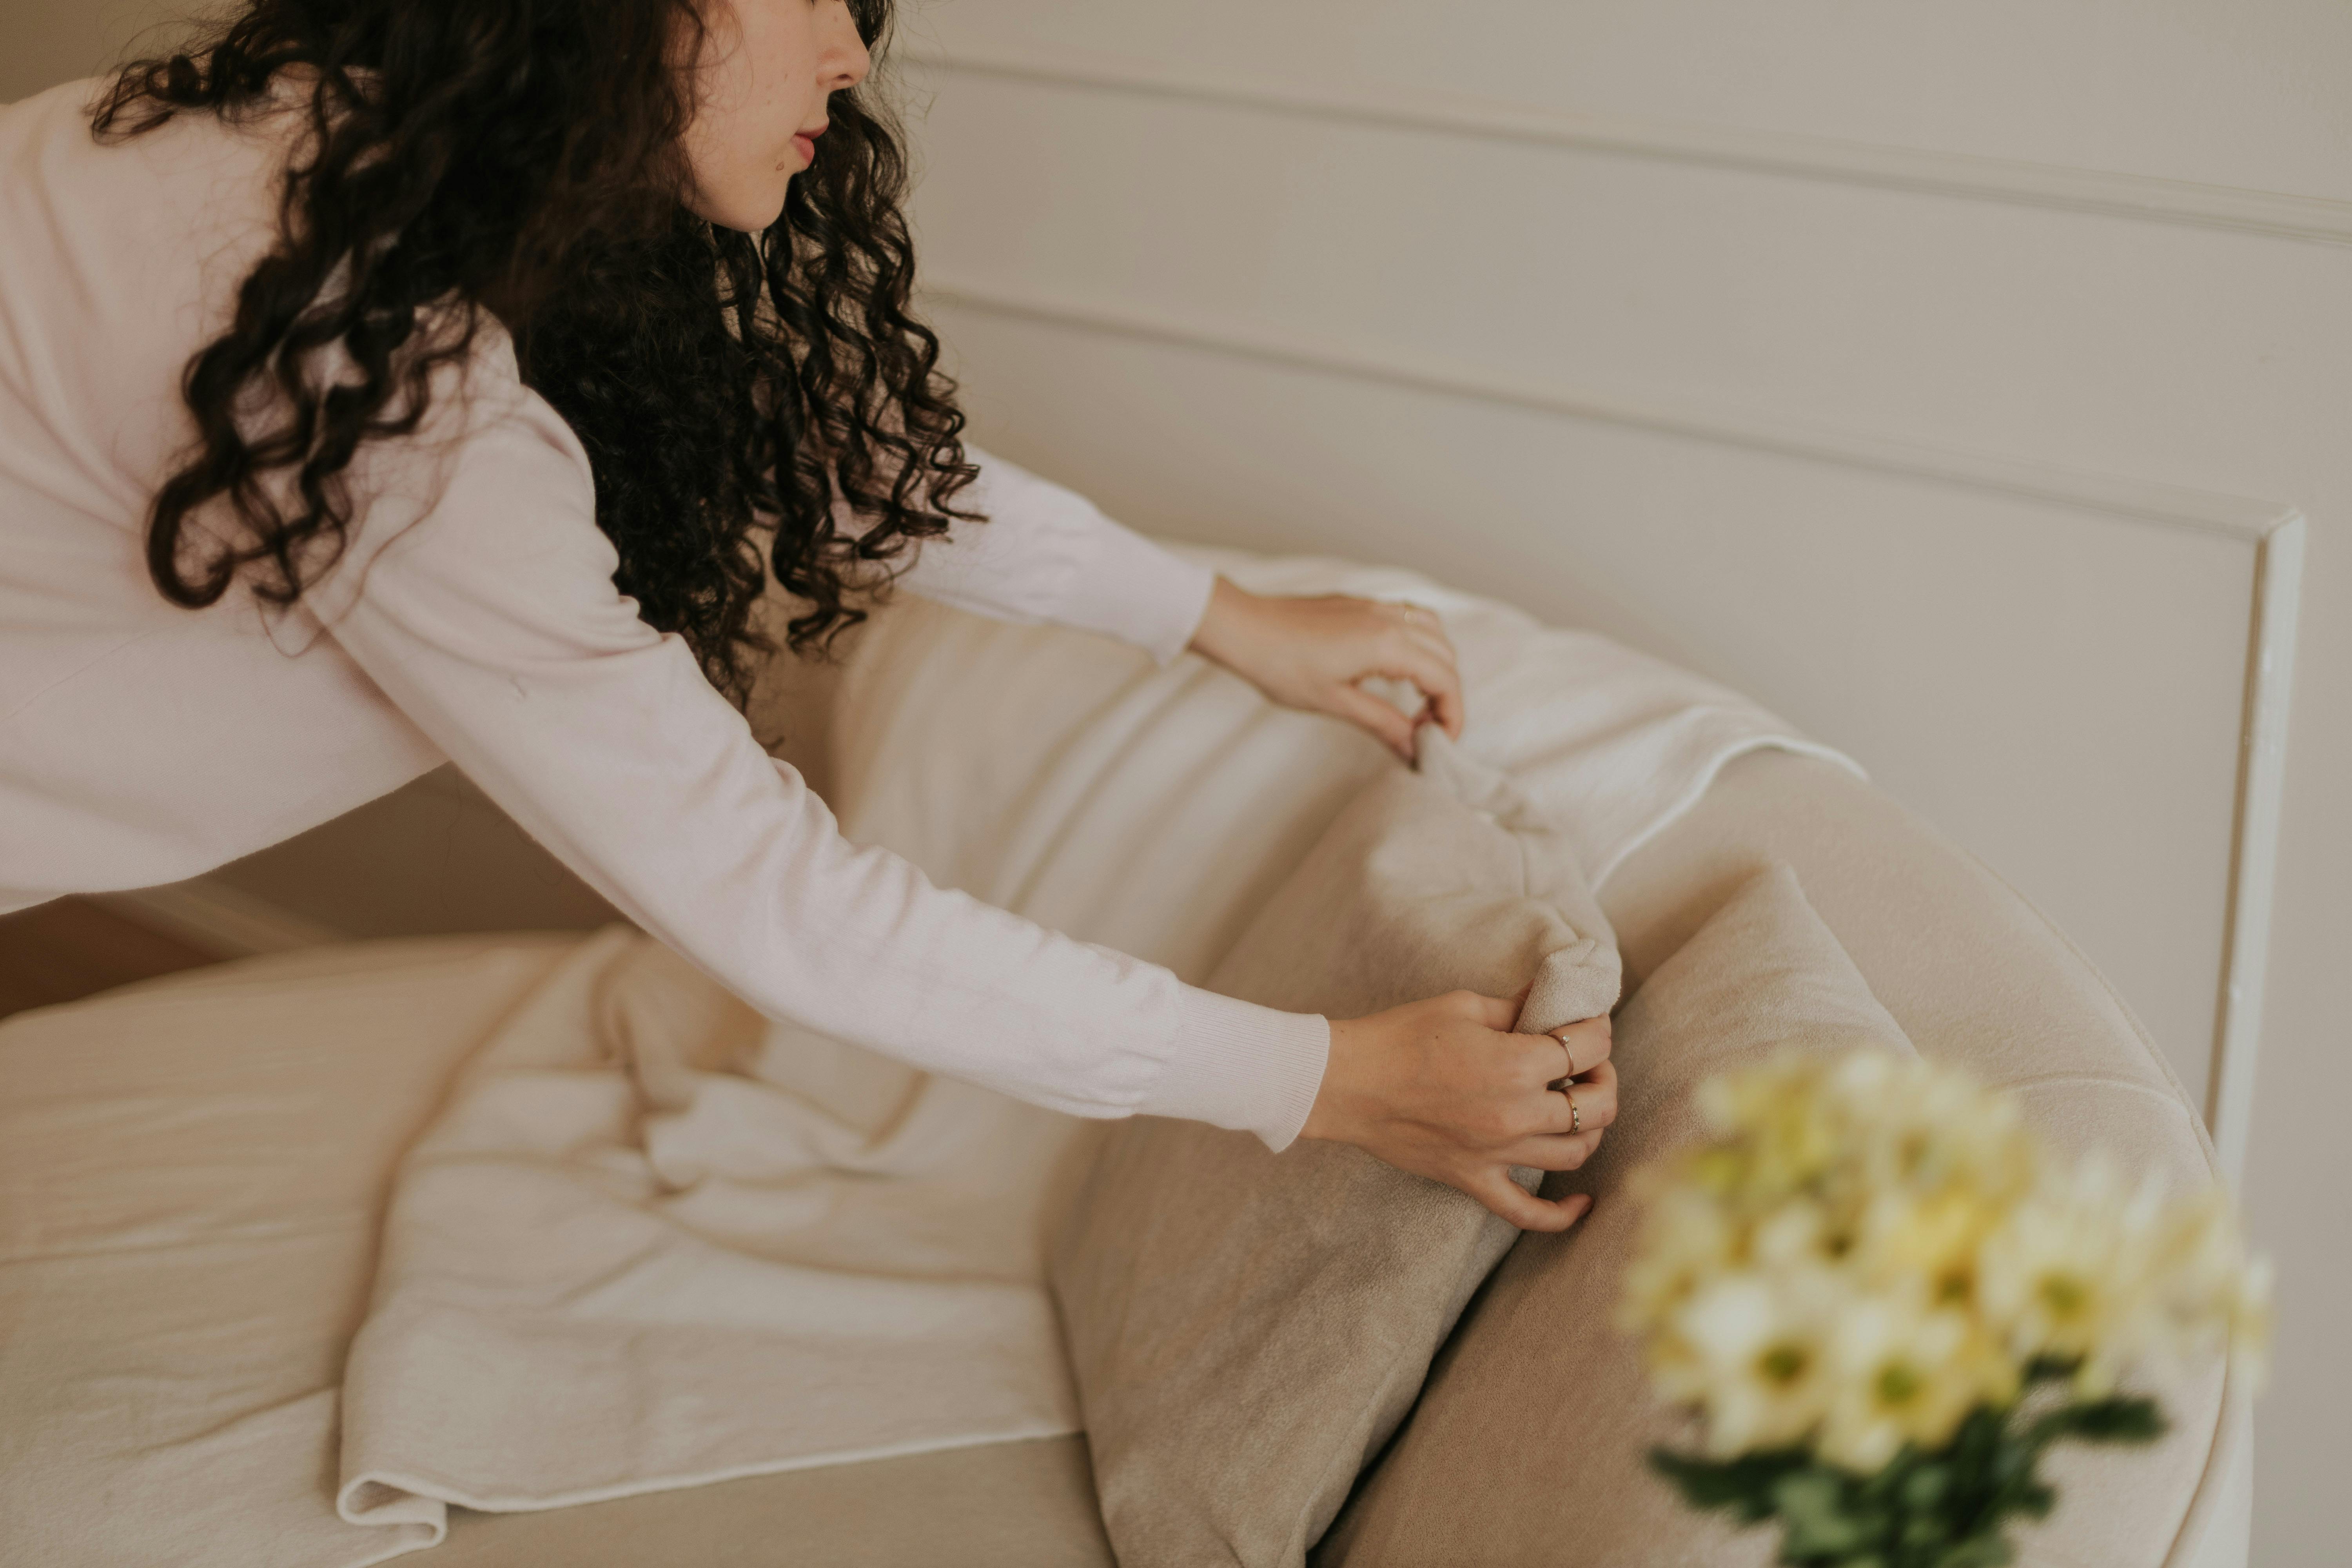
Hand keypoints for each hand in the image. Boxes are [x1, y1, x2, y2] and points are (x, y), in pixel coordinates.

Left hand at [1186, 576, 1464, 760]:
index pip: (1445, 680)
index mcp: (1387, 644)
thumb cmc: (1280, 665)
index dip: (1452, 715)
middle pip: (1446, 656)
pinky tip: (1399, 671)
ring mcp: (1376, 607)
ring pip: (1433, 632)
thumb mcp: (1334, 702)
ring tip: (1419, 702)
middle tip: (1428, 730)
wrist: (1243, 627)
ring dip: (1437, 667)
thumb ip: (1382, 723)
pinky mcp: (1361, 604)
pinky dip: (1419, 646)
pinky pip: (1409, 619)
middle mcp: (1389, 619)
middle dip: (1447, 696)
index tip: (1440, 743)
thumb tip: (1414, 748)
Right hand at [1301, 990, 1618, 1230]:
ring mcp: (1497, 1153)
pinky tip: (1582, 1202)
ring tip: (1578, 1108)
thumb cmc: (1400, 1037)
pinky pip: (1528, 1212)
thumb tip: (1552, 1001)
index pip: (1590, 1048)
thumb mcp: (1464, 1007)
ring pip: (1577, 1154)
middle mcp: (1516, 1114)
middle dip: (1604, 1079)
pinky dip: (1562, 1215)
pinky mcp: (1474, 1179)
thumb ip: (1517, 1007)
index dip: (1598, 1031)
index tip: (1589, 1025)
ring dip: (1591, 1129)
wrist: (1347, 1082)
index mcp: (1517, 1064)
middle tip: (1588, 1065)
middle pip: (1597, 1107)